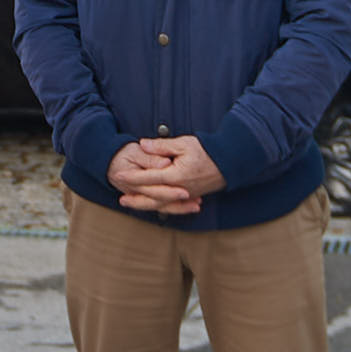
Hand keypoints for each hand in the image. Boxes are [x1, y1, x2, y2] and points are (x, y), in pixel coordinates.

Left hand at [109, 136, 225, 216]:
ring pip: (162, 205)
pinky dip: (160, 208)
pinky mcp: (192, 196)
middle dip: (136, 198)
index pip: (150, 178)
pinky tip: (152, 207)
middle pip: (153, 198)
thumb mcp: (183, 143)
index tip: (120, 176)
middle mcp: (180, 189)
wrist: (230, 161)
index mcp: (176, 175)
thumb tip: (142, 144)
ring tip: (132, 204)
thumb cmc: (207, 150)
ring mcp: (187, 195)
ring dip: (145, 205)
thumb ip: (161, 146)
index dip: (133, 178)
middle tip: (121, 199)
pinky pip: (172, 206)